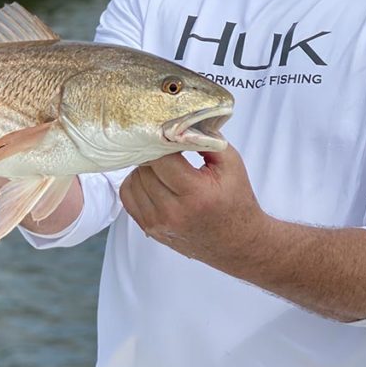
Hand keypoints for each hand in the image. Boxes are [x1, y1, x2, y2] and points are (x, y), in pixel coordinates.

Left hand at [119, 145, 270, 269]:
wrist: (238, 243)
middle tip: (165, 149)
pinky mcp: (150, 229)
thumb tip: (180, 123)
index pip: (160, 159)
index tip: (169, 135)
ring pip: (133, 181)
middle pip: (145, 169)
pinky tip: (153, 180)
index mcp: (195, 194)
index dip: (161, 142)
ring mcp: (158, 223)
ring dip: (144, 168)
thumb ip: (207, 140)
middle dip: (154, 154)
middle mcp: (173, 212)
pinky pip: (127, 197)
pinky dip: (136, 183)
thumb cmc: (236, 201)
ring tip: (162, 166)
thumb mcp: (231, 164)